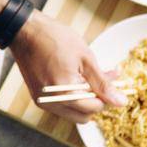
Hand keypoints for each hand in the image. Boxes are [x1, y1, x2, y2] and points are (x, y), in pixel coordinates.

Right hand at [9, 11, 124, 122]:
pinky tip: (76, 76)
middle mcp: (51, 102)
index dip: (106, 96)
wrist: (25, 30)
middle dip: (96, 100)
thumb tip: (121, 101)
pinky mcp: (38, 95)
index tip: (113, 82)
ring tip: (90, 75)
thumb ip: (103, 82)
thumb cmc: (54, 39)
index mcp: (64, 93)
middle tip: (104, 80)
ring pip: (73, 112)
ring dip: (85, 98)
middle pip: (84, 116)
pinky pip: (61, 104)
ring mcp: (42, 100)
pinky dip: (72, 95)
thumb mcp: (85, 58)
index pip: (94, 108)